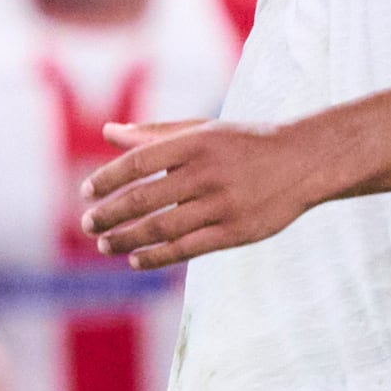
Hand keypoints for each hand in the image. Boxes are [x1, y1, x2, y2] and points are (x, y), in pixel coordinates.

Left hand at [84, 117, 331, 267]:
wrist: (305, 162)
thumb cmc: (246, 144)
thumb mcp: (203, 131)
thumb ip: (154, 134)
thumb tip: (108, 133)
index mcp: (197, 142)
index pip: (138, 162)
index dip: (107, 179)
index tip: (86, 192)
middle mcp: (208, 172)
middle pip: (144, 198)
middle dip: (109, 214)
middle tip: (88, 225)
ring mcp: (223, 204)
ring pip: (161, 227)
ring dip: (126, 239)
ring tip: (105, 245)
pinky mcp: (237, 232)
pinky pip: (187, 248)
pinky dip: (156, 256)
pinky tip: (136, 260)